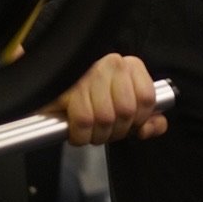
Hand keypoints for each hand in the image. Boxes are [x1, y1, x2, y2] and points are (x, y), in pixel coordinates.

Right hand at [45, 53, 168, 145]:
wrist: (50, 92)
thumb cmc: (91, 102)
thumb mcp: (124, 110)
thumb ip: (147, 120)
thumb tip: (152, 127)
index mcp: (129, 66)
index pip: (147, 98)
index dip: (139, 119)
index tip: (128, 124)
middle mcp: (111, 64)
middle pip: (127, 111)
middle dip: (116, 132)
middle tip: (105, 131)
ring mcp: (88, 74)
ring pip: (105, 119)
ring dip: (97, 136)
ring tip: (91, 132)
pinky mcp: (68, 88)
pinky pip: (83, 122)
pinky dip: (80, 136)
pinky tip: (77, 132)